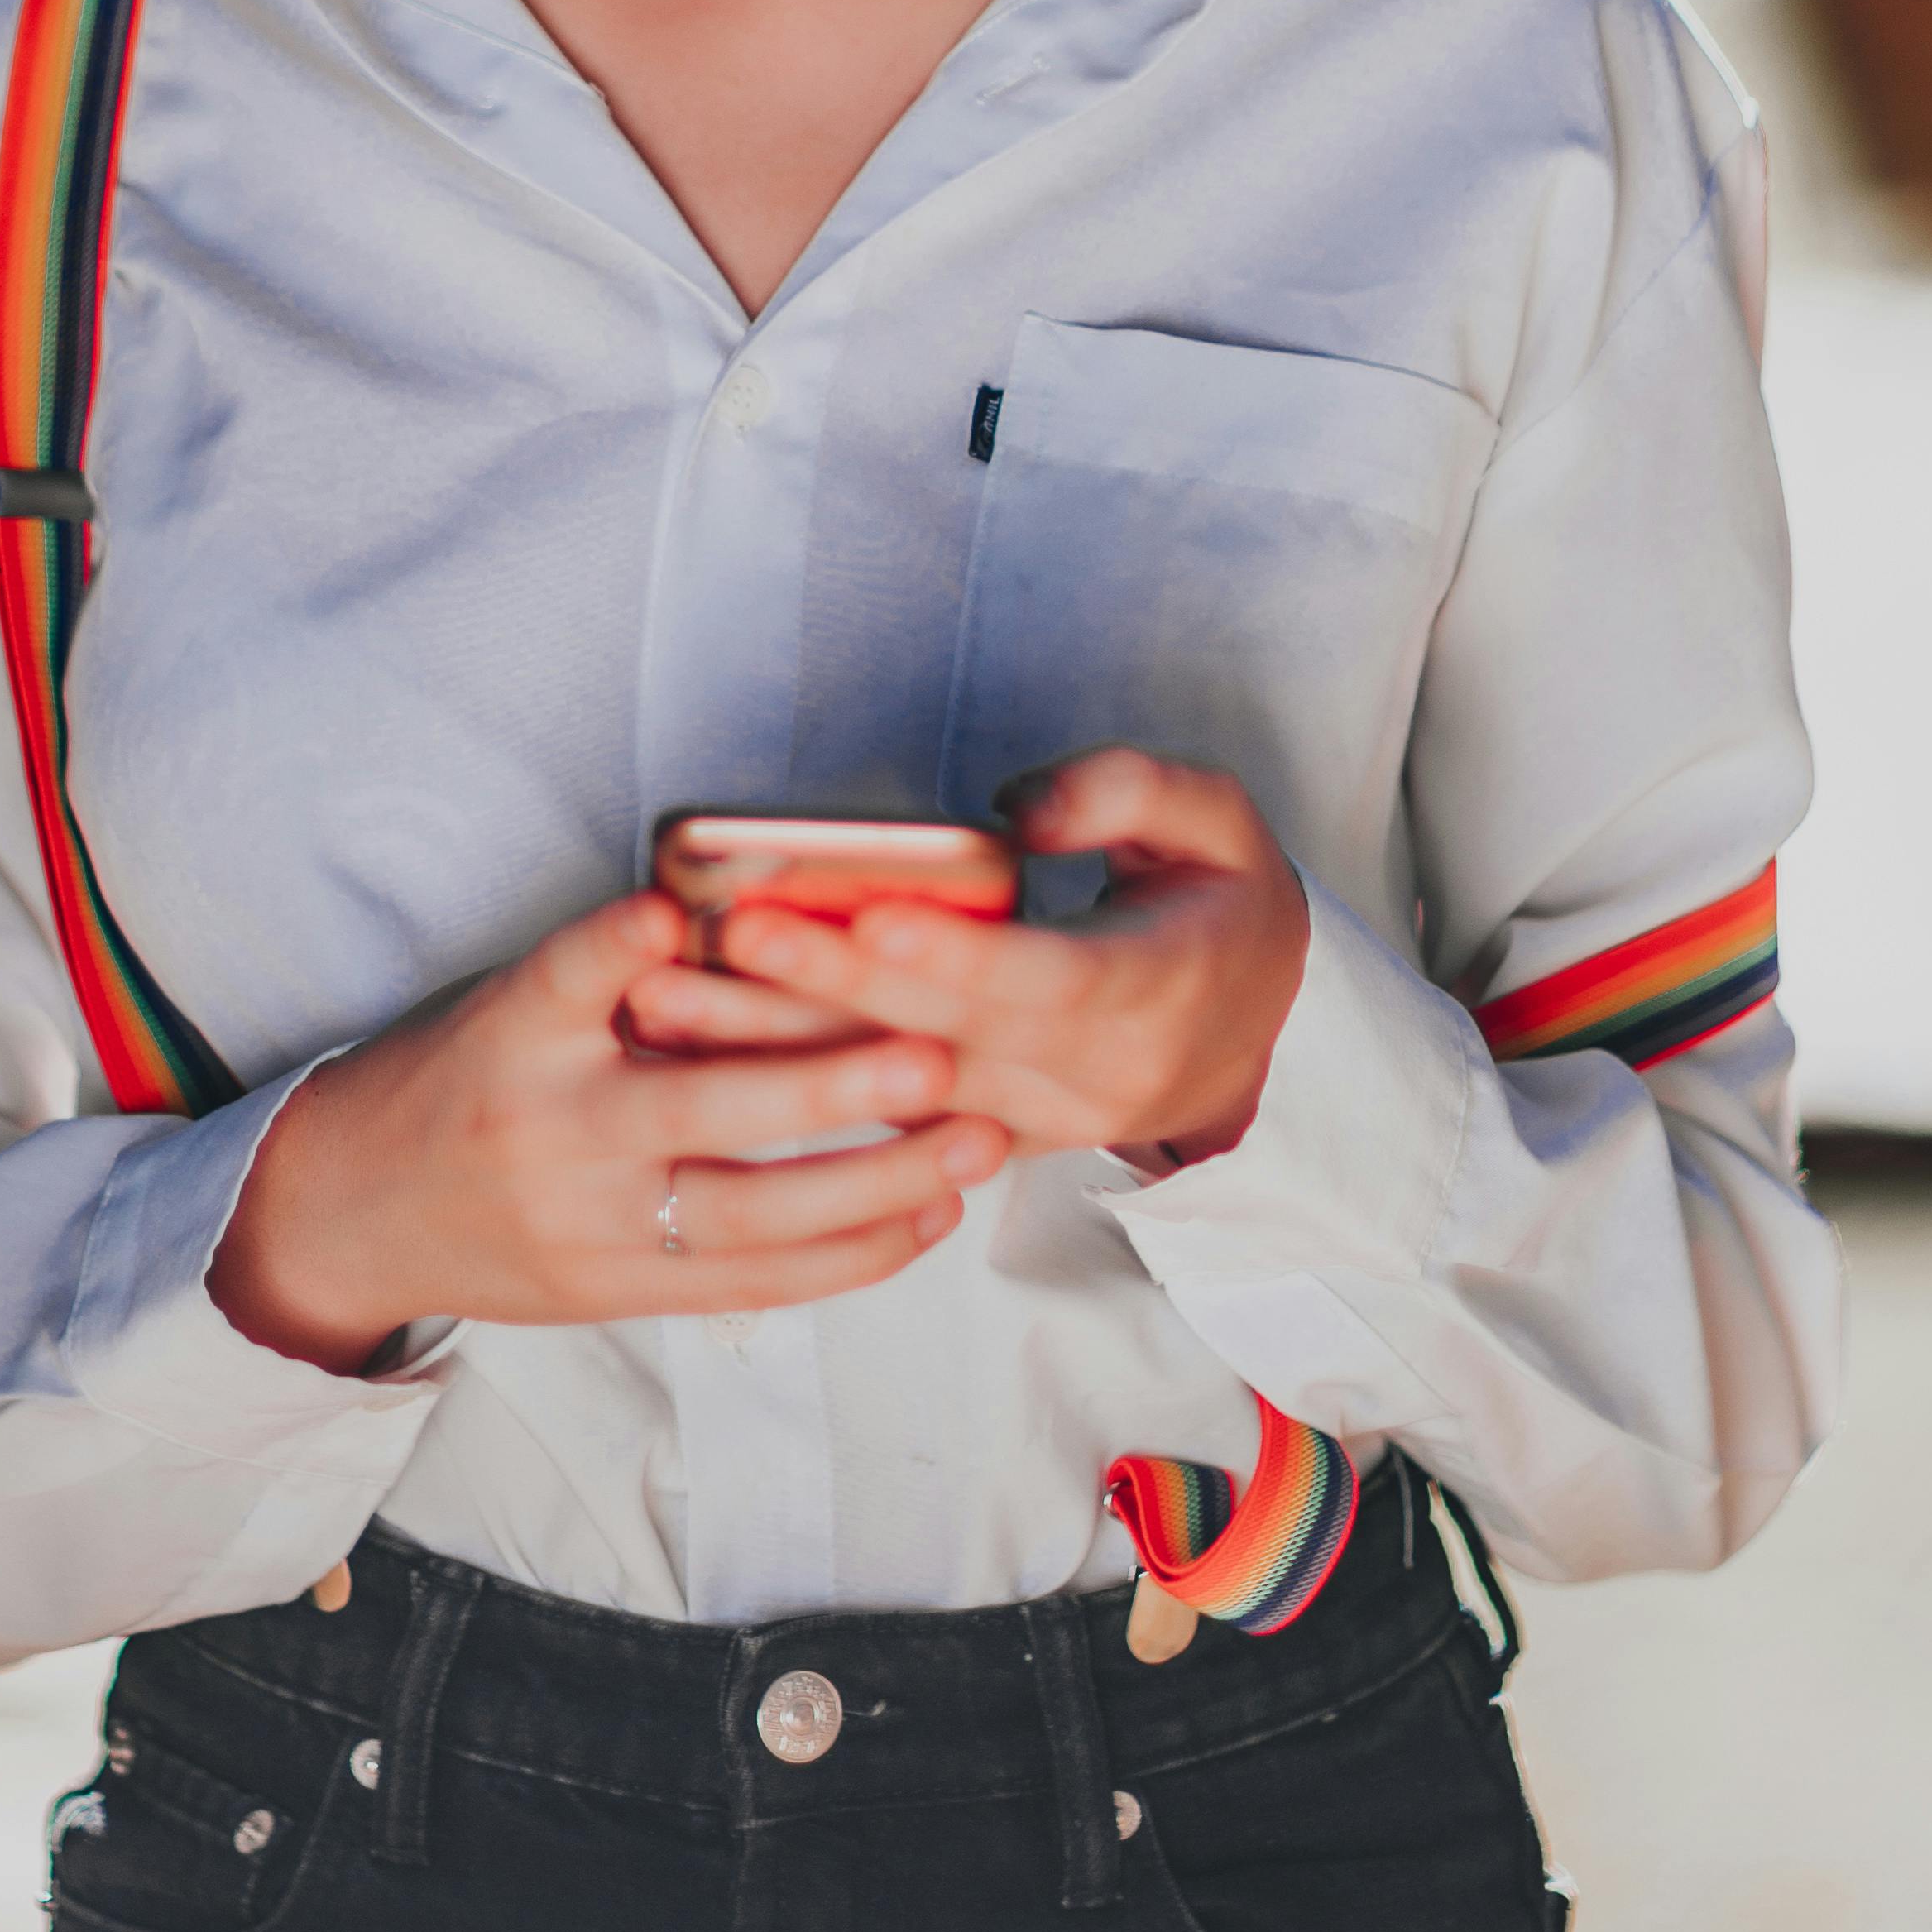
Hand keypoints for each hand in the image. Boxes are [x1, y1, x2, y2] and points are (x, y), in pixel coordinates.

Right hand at [210, 889, 1012, 1374]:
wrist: (352, 1210)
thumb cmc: (461, 1076)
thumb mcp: (509, 1003)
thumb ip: (617, 973)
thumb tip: (769, 914)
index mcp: (513, 1032)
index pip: (563, 976)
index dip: (617, 944)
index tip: (673, 914)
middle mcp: (548, 1129)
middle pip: (694, 1110)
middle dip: (826, 1089)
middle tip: (934, 1055)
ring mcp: (584, 1222)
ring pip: (747, 1217)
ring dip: (876, 1183)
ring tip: (975, 1142)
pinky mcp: (613, 1290)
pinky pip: (750, 1283)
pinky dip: (848, 1254)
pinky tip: (925, 1217)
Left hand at [631, 751, 1306, 1173]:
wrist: (1258, 1031)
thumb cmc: (1225, 902)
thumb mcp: (1220, 819)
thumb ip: (1128, 792)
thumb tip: (1018, 810)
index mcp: (1155, 990)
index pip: (1045, 979)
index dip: (957, 952)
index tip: (872, 911)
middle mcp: (1093, 1075)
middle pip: (947, 1035)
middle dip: (835, 985)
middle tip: (738, 928)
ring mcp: (1040, 1122)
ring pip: (899, 1091)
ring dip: (782, 1048)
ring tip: (673, 1001)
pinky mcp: (995, 1139)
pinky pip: (891, 1121)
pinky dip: (801, 1082)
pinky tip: (708, 1047)